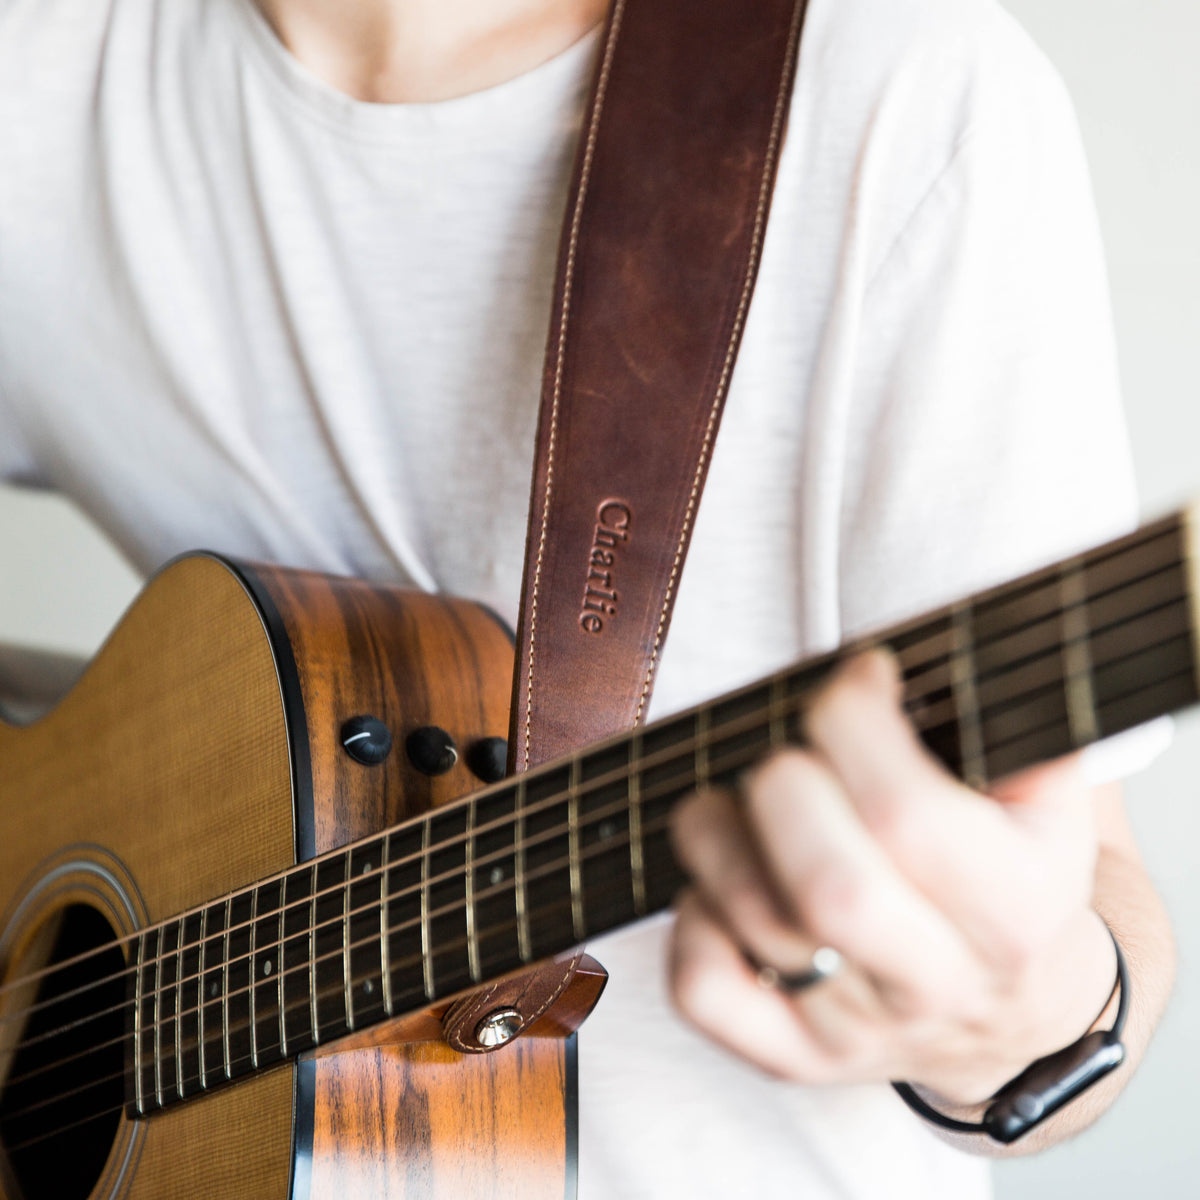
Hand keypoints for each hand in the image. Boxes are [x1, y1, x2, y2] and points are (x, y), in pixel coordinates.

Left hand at [667, 650, 1116, 1106]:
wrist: (1012, 1009)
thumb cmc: (1003, 870)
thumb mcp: (1044, 798)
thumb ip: (1000, 723)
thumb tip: (897, 656)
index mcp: (1019, 909)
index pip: (907, 815)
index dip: (854, 720)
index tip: (856, 677)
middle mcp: (940, 982)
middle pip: (832, 889)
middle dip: (782, 786)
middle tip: (787, 753)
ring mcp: (859, 1030)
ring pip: (755, 927)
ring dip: (715, 830)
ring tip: (732, 798)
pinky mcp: (793, 1056)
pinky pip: (705, 991)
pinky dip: (690, 917)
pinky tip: (718, 882)